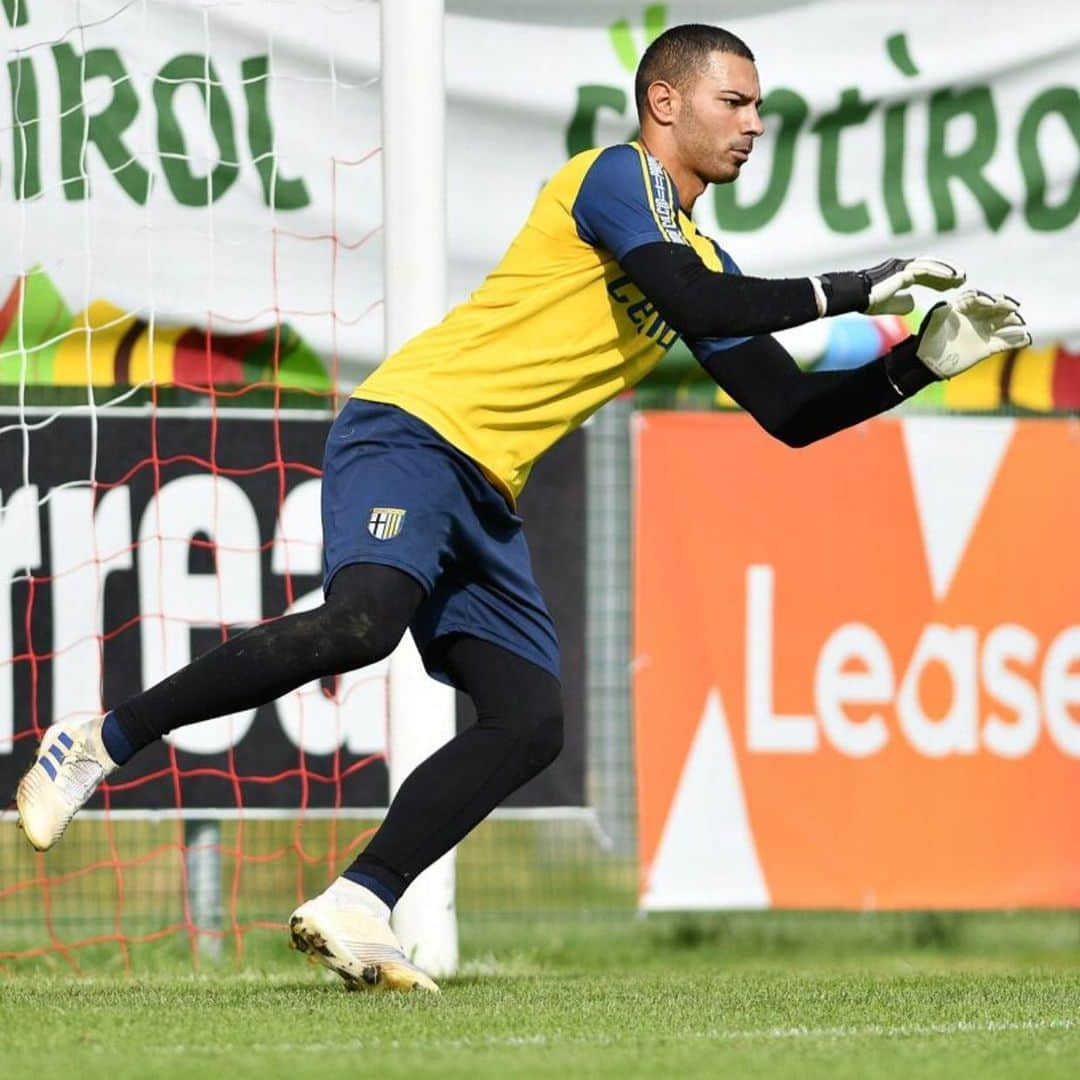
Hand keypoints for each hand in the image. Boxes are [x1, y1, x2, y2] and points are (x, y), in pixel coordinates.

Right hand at [815, 256, 964, 316]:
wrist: (854, 295)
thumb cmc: (866, 300)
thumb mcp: (888, 305)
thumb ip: (901, 303)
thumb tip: (914, 303)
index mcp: (899, 274)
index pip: (924, 274)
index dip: (939, 280)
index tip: (952, 286)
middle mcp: (902, 266)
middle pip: (931, 267)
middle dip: (947, 273)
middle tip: (963, 279)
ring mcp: (903, 266)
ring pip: (931, 266)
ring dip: (948, 271)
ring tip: (962, 278)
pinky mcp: (903, 270)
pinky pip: (926, 270)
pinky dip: (940, 273)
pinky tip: (952, 278)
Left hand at [915, 290, 1031, 378]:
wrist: (928, 364)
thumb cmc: (927, 342)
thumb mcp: (931, 326)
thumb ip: (938, 315)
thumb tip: (945, 304)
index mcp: (962, 309)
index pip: (977, 299)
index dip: (985, 298)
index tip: (991, 301)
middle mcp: (976, 318)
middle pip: (994, 308)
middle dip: (1004, 306)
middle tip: (1013, 307)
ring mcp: (983, 332)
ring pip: (1003, 323)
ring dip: (1013, 321)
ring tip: (1020, 323)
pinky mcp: (987, 348)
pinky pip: (1005, 343)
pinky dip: (1016, 341)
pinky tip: (1026, 339)